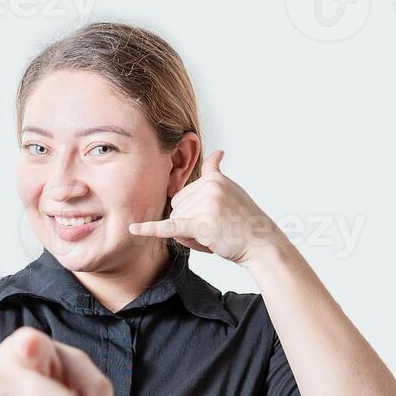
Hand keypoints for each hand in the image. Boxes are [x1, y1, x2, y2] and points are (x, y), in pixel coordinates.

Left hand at [127, 149, 287, 265]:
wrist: (261, 243)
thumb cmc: (244, 222)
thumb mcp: (231, 190)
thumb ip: (216, 173)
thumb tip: (218, 151)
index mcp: (214, 178)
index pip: (184, 195)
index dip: (193, 213)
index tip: (213, 218)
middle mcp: (210, 187)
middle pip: (178, 208)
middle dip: (190, 225)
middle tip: (217, 230)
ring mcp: (206, 204)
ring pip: (177, 222)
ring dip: (190, 236)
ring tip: (215, 236)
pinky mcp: (202, 224)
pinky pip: (171, 227)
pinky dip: (151, 229)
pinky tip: (134, 230)